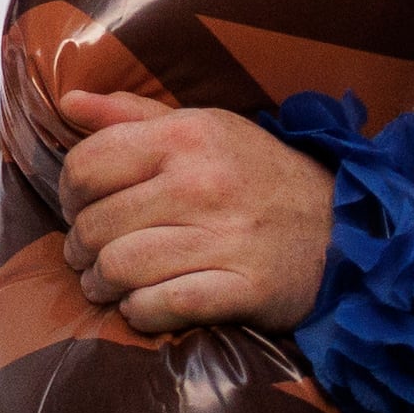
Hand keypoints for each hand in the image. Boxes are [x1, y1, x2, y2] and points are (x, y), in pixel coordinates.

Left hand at [52, 91, 335, 331]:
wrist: (344, 227)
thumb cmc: (259, 176)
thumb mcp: (205, 129)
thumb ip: (132, 115)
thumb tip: (69, 101)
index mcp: (186, 137)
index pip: (87, 165)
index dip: (69, 193)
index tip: (80, 207)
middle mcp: (201, 183)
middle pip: (97, 224)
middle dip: (80, 248)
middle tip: (88, 255)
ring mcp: (224, 238)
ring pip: (121, 268)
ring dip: (103, 285)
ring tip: (107, 284)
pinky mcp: (243, 287)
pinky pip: (162, 305)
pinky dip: (141, 311)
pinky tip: (142, 304)